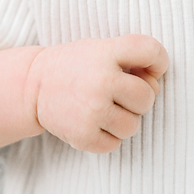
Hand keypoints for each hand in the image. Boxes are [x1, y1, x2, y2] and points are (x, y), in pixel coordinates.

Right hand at [26, 35, 168, 153]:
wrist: (34, 85)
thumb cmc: (78, 66)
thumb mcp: (102, 49)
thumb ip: (133, 61)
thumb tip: (155, 86)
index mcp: (107, 52)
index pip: (151, 50)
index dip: (159, 61)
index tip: (151, 69)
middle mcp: (101, 80)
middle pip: (147, 97)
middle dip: (138, 99)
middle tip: (118, 94)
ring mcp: (92, 110)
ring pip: (133, 126)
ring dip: (124, 121)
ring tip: (104, 109)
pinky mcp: (83, 135)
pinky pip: (115, 144)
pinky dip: (107, 137)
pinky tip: (93, 122)